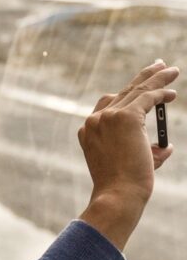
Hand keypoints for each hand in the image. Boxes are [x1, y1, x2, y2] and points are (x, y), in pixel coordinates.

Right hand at [78, 59, 177, 249]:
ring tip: (171, 70)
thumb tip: (166, 146)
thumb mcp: (130, 163)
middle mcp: (94, 120)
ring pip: (135, 90)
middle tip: (157, 65)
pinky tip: (172, 92)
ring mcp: (106, 117)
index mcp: (88, 130)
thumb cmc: (124, 185)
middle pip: (121, 92)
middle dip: (142, 77)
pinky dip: (161, 93)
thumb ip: (147, 150)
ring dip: (156, 78)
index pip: (107, 104)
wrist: (118, 194)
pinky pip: (147, 98)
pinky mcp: (124, 118)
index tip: (141, 85)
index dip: (127, 93)